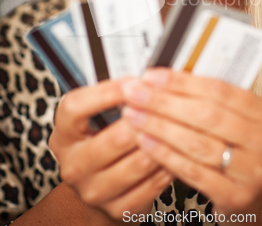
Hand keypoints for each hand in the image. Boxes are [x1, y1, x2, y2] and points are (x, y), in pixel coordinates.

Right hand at [49, 79, 172, 220]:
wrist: (98, 184)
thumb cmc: (100, 138)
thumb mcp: (95, 115)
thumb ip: (112, 96)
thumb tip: (142, 76)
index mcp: (64, 134)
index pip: (76, 108)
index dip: (107, 92)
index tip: (133, 81)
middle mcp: (74, 164)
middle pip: (114, 138)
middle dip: (145, 118)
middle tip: (163, 103)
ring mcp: (94, 190)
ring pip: (139, 162)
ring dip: (161, 142)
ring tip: (174, 125)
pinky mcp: (117, 208)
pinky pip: (152, 184)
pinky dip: (167, 165)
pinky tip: (173, 150)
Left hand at [121, 68, 261, 217]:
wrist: (261, 198)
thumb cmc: (239, 150)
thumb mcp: (235, 122)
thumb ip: (208, 101)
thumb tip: (163, 79)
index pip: (219, 90)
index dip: (182, 82)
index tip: (151, 76)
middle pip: (207, 115)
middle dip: (164, 102)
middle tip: (134, 94)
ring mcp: (252, 172)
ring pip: (197, 143)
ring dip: (159, 126)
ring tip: (133, 115)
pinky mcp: (235, 197)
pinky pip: (192, 171)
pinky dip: (165, 154)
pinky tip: (145, 141)